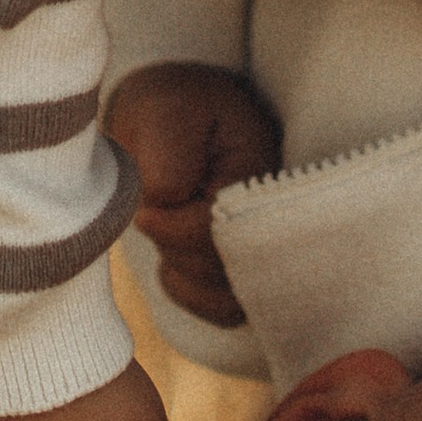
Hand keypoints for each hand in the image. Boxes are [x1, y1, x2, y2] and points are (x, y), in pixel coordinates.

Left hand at [104, 64, 281, 325]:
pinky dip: (188, 289)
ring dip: (183, 270)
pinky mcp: (248, 268)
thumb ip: (167, 158)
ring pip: (230, 298)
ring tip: (168, 227)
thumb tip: (167, 205)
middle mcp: (275, 214)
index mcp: (262, 170)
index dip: (177, 228)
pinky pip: (223, 309)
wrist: (168, 118)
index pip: (228, 229)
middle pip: (232, 271)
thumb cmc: (167, 110)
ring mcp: (266, 244)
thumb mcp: (163, 112)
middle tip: (154, 213)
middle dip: (178, 248)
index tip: (146, 204)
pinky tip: (174, 255)